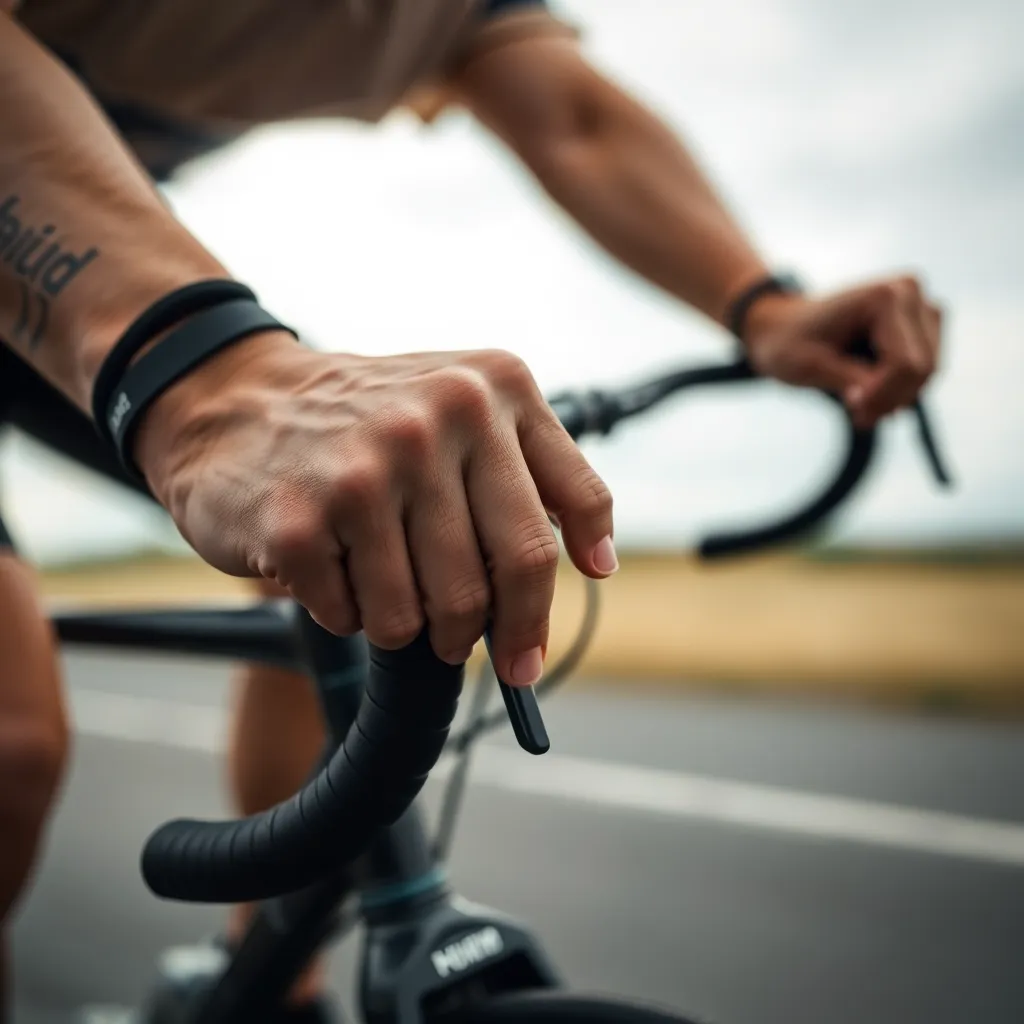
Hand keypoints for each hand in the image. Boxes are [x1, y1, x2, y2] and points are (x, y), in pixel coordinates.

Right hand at [133, 333, 616, 685]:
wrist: (238, 399)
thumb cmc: (370, 422)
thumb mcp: (470, 409)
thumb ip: (541, 474)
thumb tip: (598, 563)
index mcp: (496, 388)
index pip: (556, 524)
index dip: (545, 607)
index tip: (529, 652)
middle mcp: (439, 417)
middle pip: (497, 581)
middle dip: (481, 635)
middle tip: (454, 643)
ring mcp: (368, 468)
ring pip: (421, 616)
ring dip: (399, 621)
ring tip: (374, 576)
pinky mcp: (301, 517)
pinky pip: (352, 617)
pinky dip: (343, 611)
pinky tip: (328, 565)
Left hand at [741, 275, 941, 428]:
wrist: (783, 327)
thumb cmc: (789, 343)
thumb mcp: (810, 367)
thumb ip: (851, 381)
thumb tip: (895, 409)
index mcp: (885, 296)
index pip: (904, 363)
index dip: (882, 396)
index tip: (853, 411)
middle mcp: (910, 293)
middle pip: (923, 368)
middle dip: (890, 399)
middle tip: (859, 417)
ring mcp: (921, 306)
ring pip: (928, 372)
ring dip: (895, 397)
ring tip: (859, 407)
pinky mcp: (923, 324)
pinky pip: (924, 370)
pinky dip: (899, 389)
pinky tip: (868, 393)